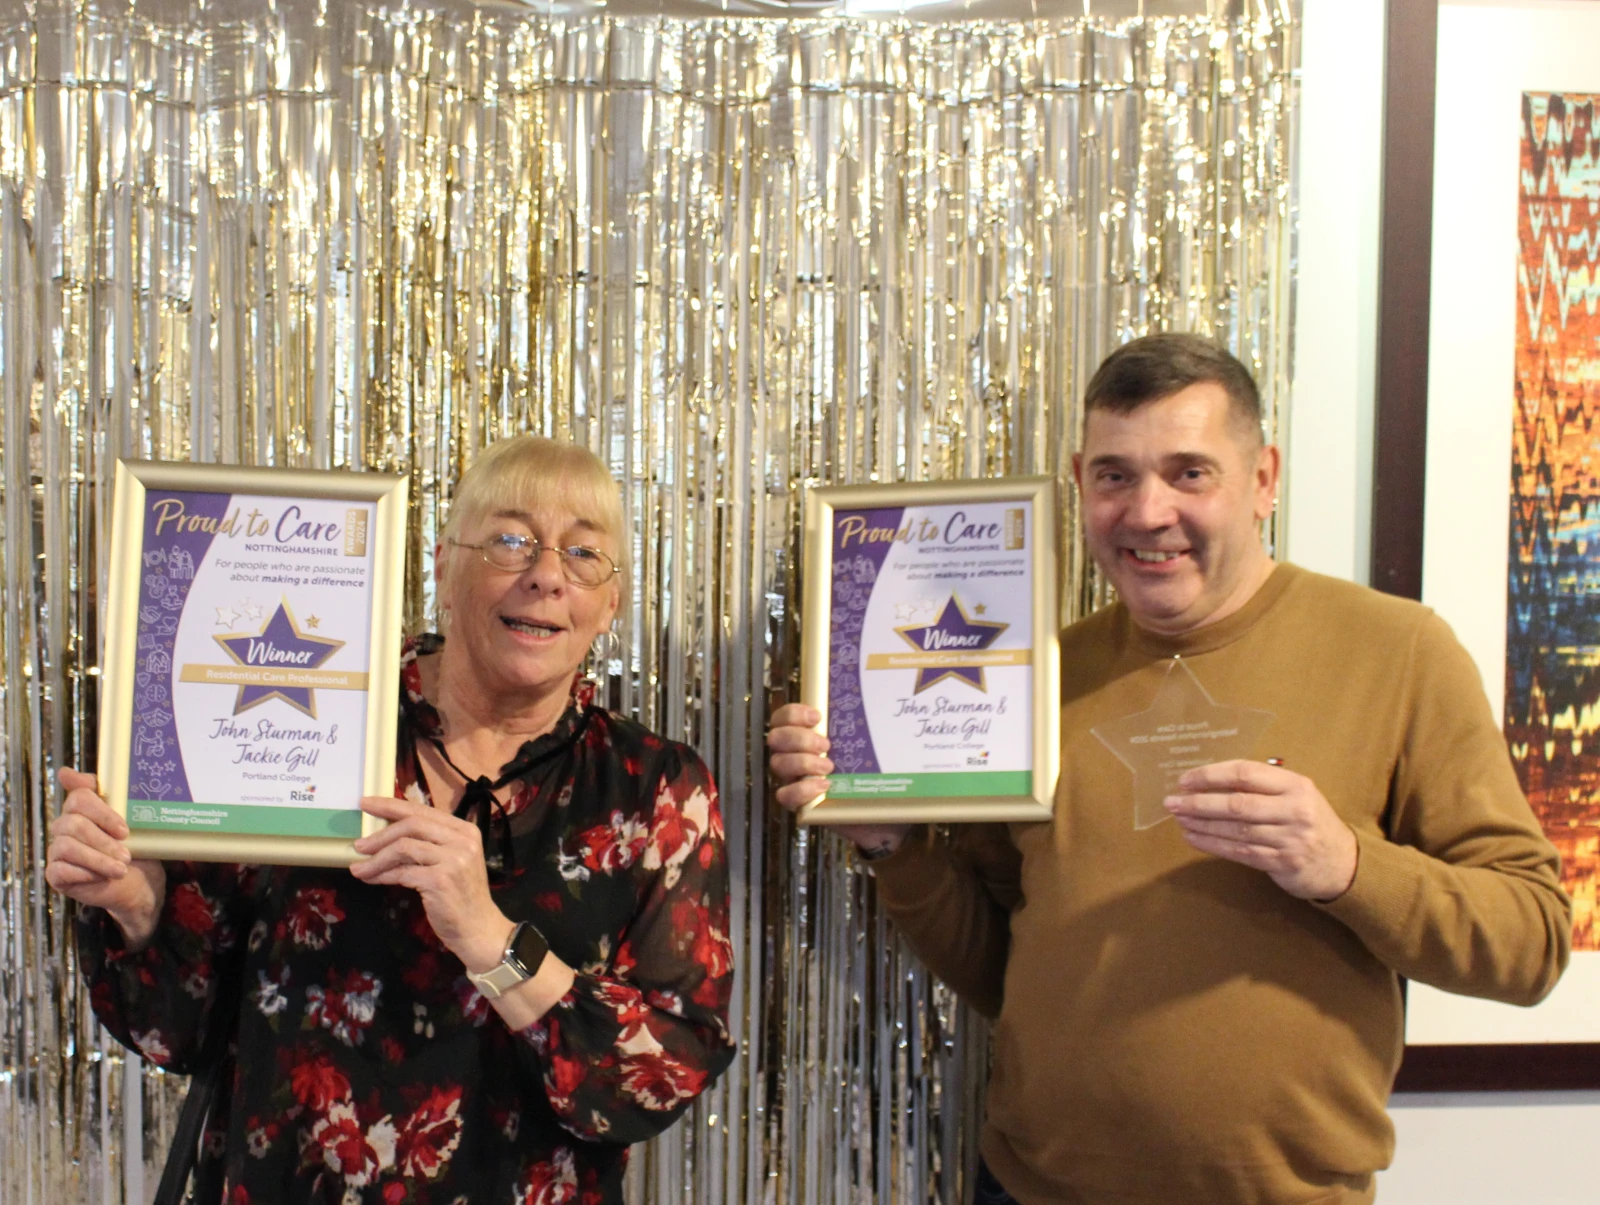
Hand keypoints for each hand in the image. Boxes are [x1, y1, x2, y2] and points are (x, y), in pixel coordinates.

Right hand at [45, 768, 166, 947]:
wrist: (139, 881)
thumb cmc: (135, 845)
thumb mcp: (130, 817)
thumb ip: (107, 792)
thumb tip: (64, 772)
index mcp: (83, 808)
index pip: (79, 797)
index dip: (103, 813)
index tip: (124, 830)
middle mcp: (65, 826)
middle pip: (74, 823)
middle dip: (103, 841)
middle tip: (127, 853)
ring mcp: (58, 850)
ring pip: (67, 846)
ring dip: (99, 859)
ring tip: (121, 868)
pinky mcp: (55, 874)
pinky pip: (61, 870)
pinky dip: (87, 873)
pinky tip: (103, 877)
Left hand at [350, 796, 511, 971]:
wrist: (479, 928)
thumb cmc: (461, 896)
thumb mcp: (451, 861)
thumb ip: (428, 844)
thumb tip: (386, 834)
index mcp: (464, 830)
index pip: (423, 810)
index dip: (391, 805)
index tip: (366, 804)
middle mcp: (462, 840)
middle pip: (412, 824)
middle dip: (380, 833)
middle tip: (358, 844)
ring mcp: (453, 859)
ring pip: (403, 847)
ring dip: (376, 858)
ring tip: (358, 868)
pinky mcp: (440, 880)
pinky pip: (402, 872)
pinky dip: (382, 875)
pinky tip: (371, 879)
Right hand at [767, 703, 909, 857]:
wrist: (883, 815)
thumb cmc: (874, 775)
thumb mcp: (870, 746)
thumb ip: (862, 726)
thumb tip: (880, 697)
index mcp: (807, 736)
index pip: (782, 718)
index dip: (792, 714)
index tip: (818, 717)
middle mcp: (795, 755)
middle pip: (776, 738)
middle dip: (799, 739)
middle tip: (826, 746)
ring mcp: (795, 780)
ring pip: (778, 763)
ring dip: (802, 762)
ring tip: (828, 767)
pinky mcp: (800, 804)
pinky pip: (785, 795)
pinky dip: (801, 789)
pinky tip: (824, 786)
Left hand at [1163, 760, 1357, 901]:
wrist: (1343, 863)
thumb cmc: (1309, 822)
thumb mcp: (1296, 795)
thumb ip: (1262, 786)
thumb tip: (1208, 781)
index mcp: (1295, 785)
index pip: (1246, 773)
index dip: (1212, 775)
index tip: (1185, 779)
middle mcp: (1294, 810)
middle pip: (1237, 803)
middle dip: (1199, 802)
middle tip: (1172, 801)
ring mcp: (1289, 838)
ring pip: (1235, 830)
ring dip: (1201, 824)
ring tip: (1178, 818)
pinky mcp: (1282, 862)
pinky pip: (1239, 852)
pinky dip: (1212, 844)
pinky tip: (1194, 838)